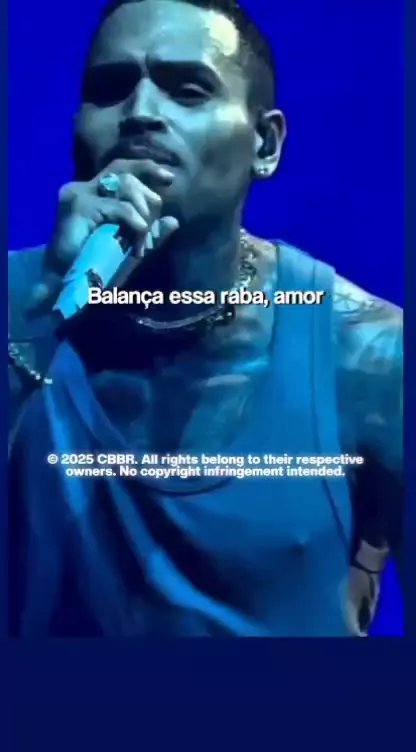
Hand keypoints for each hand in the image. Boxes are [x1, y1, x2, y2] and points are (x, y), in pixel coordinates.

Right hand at [32, 160, 178, 305]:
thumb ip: (151, 234)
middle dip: (147, 194)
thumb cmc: (95, 267)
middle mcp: (84, 188)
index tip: (170, 179)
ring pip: (123, 183)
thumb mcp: (130, 248)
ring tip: (144, 234)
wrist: (66, 284)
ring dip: (142, 209)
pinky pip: (117, 207)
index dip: (147, 170)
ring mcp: (80, 194)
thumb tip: (174, 220)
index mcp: (94, 194)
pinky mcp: (79, 207)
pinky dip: (134, 219)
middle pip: (124, 172)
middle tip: (153, 222)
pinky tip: (141, 231)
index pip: (122, 170)